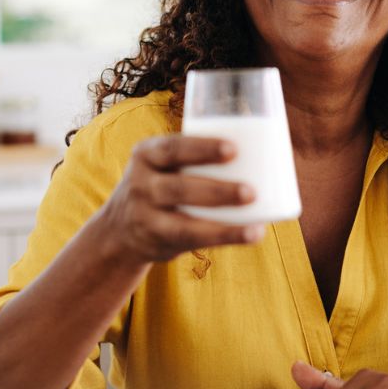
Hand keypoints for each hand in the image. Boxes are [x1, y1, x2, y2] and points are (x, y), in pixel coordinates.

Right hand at [93, 135, 264, 263]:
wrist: (120, 227)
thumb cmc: (162, 184)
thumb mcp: (164, 164)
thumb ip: (196, 156)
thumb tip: (267, 146)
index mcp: (147, 154)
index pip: (172, 148)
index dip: (202, 148)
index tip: (233, 149)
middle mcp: (142, 184)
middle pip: (179, 188)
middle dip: (217, 191)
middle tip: (252, 191)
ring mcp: (146, 216)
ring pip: (185, 222)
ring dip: (223, 224)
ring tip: (256, 222)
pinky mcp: (158, 241)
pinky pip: (191, 241)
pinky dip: (223, 238)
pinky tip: (250, 234)